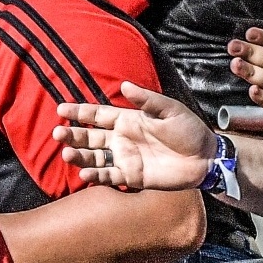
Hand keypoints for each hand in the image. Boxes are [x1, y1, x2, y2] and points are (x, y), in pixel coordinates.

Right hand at [55, 83, 213, 191]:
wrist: (205, 158)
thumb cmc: (189, 130)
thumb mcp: (170, 110)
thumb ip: (147, 100)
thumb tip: (124, 85)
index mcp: (128, 120)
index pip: (98, 115)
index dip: (79, 112)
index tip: (61, 109)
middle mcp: (122, 139)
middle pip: (90, 137)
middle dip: (72, 134)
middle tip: (57, 133)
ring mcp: (125, 159)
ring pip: (95, 157)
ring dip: (79, 155)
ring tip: (66, 153)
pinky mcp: (132, 178)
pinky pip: (109, 177)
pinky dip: (96, 176)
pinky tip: (85, 173)